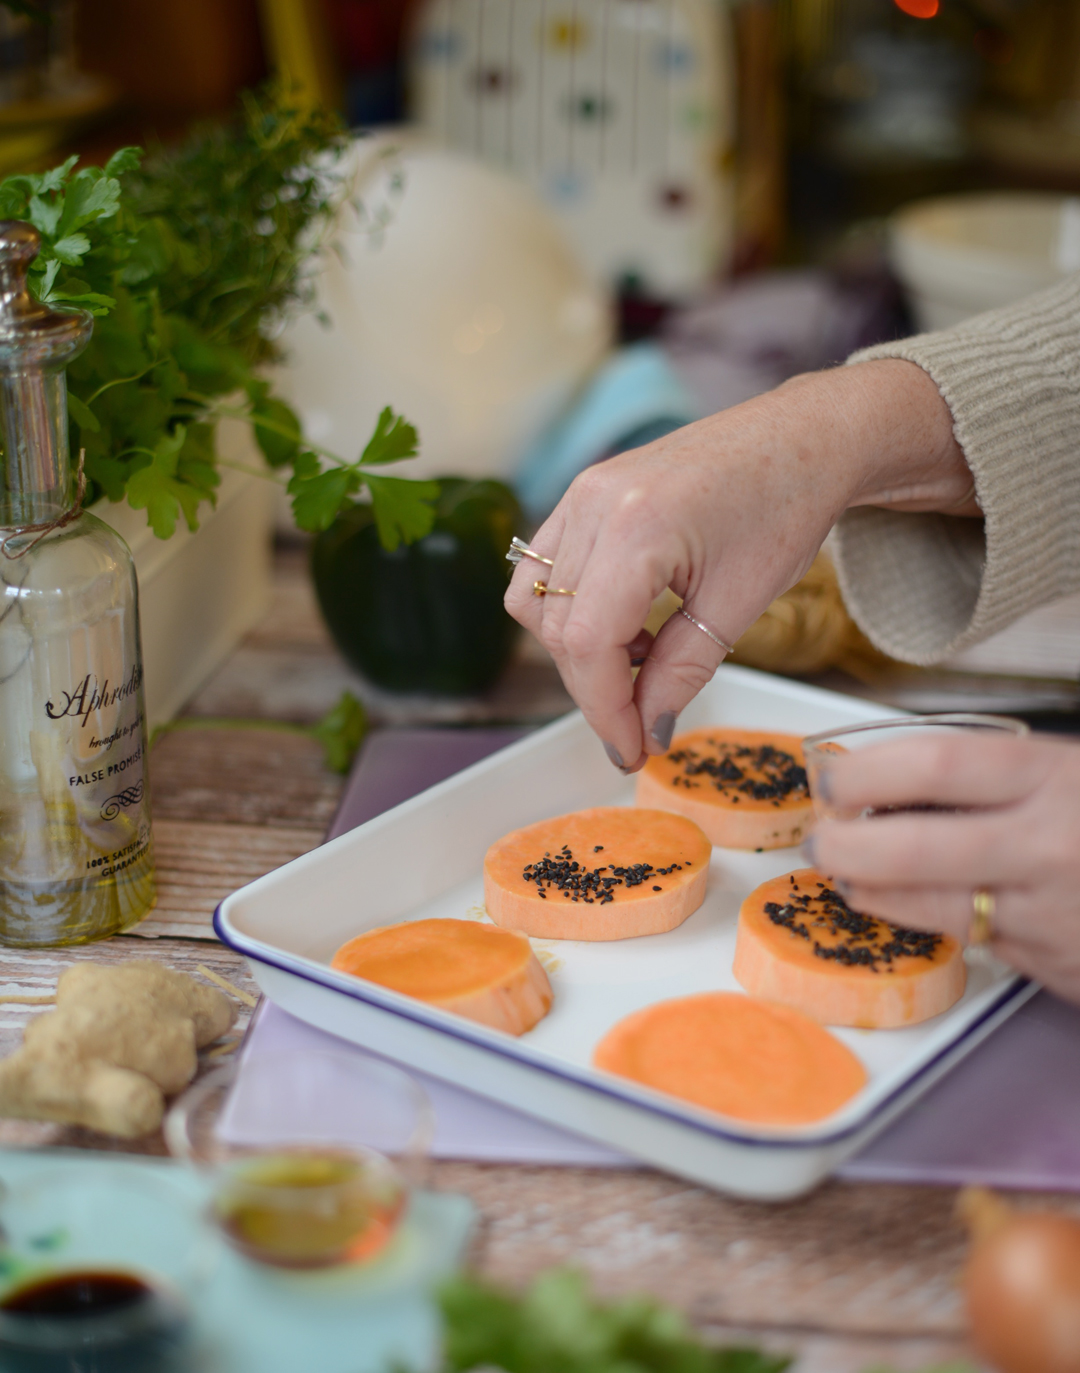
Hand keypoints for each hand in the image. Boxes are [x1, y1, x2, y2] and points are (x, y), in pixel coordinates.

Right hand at [506, 359, 971, 772]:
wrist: (802, 437)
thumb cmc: (785, 505)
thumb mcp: (740, 605)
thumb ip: (682, 672)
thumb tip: (645, 729)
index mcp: (637, 527)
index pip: (588, 643)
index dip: (603, 709)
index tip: (630, 749)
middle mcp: (594, 503)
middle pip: (558, 628)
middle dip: (594, 690)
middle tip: (639, 726)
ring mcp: (581, 492)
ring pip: (537, 602)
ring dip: (577, 651)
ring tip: (638, 666)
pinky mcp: (583, 493)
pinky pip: (544, 568)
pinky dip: (573, 612)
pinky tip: (626, 626)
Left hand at [806, 733, 1079, 1000]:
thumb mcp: (1070, 772)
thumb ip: (994, 775)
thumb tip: (884, 782)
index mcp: (1058, 777)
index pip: (936, 765)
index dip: (866, 770)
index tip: (829, 775)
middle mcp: (1051, 845)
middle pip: (913, 846)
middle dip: (845, 844)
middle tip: (816, 837)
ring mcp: (1052, 912)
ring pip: (932, 907)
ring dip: (872, 891)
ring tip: (845, 872)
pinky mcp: (1055, 965)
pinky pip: (973, 942)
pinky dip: (927, 920)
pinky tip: (904, 903)